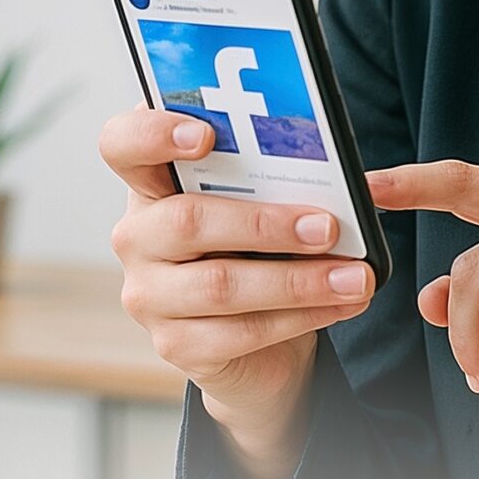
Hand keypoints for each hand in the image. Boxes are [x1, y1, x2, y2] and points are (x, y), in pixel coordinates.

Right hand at [101, 103, 374, 466]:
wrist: (256, 343)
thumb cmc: (259, 252)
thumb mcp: (263, 206)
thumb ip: (280, 181)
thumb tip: (351, 180)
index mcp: (153, 184)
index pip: (123, 144)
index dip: (154, 133)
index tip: (206, 135)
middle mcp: (138, 236)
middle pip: (186, 220)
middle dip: (266, 223)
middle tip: (329, 226)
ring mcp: (149, 295)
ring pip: (220, 285)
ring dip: (298, 281)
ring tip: (355, 277)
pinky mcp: (176, 345)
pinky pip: (240, 333)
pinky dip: (300, 318)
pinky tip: (341, 305)